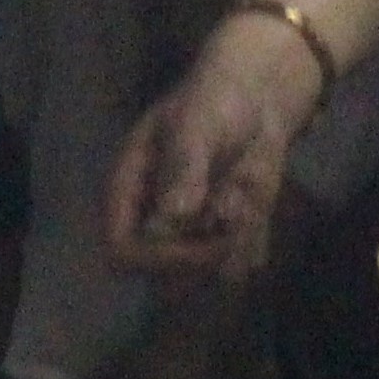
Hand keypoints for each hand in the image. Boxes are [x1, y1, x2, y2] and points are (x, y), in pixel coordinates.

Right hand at [105, 9, 325, 280]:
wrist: (257, 101)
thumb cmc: (213, 102)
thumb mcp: (196, 126)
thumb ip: (184, 169)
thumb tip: (171, 220)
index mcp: (128, 193)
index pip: (122, 251)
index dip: (157, 257)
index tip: (201, 237)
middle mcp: (154, 222)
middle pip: (160, 276)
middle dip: (200, 260)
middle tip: (232, 223)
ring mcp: (189, 234)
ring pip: (201, 278)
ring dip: (229, 253)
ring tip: (243, 207)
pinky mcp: (224, 237)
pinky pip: (235, 266)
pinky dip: (251, 246)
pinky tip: (255, 208)